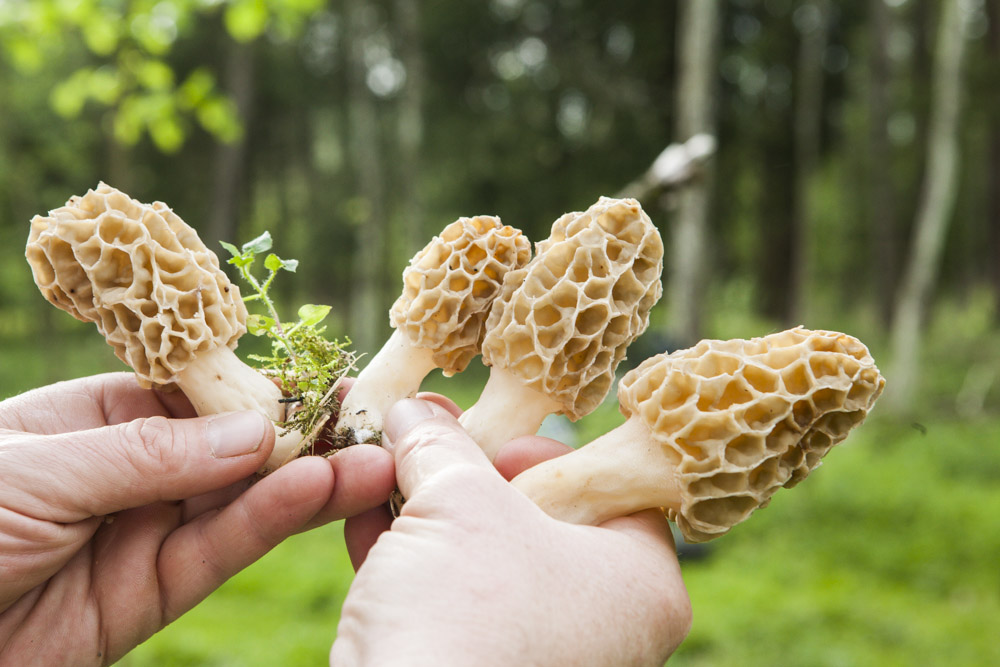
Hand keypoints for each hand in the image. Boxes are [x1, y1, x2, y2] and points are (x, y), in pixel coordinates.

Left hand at [0, 373, 393, 665]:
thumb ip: (149, 451)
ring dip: (304, 482)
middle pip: (223, 447)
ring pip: (235, 501)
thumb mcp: (37, 471)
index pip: (185, 393)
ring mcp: (139, 533)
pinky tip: (315, 494)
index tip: (312, 379)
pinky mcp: (150, 596)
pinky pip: (219, 551)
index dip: (247, 387)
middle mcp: (121, 472)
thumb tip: (252, 428)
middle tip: (367, 422)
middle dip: (293, 435)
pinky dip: (269, 524)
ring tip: (368, 463)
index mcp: (84, 418)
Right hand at [332, 399, 690, 665]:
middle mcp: (602, 626)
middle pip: (538, 519)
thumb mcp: (458, 503)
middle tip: (429, 437)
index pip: (610, 489)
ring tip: (384, 461)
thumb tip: (415, 410)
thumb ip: (441, 446)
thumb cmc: (467, 612)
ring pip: (482, 560)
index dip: (548, 448)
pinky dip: (406, 558)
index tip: (494, 436)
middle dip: (469, 474)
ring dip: (426, 507)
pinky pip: (446, 601)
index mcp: (638, 581)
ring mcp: (537, 655)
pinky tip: (363, 513)